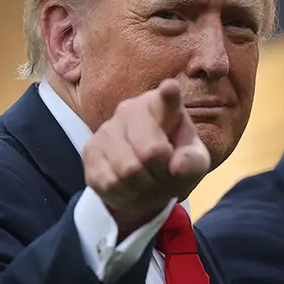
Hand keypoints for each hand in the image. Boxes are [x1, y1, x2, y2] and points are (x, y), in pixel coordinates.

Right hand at [83, 79, 209, 233]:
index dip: (169, 94)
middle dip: (161, 172)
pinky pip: (109, 183)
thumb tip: (177, 166)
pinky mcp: (90, 151)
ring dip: (142, 186)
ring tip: (145, 180)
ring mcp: (106, 129)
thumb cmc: (173, 163)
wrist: (143, 183)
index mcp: (163, 106)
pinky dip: (124, 194)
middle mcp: (131, 109)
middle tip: (162, 173)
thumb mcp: (194, 164)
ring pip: (127, 170)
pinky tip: (128, 186)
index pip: (167, 98)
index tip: (171, 88)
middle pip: (151, 151)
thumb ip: (192, 162)